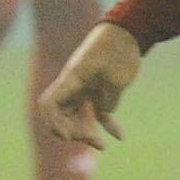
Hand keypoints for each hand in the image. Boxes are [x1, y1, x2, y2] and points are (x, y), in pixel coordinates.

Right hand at [38, 22, 146, 153]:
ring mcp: (86, 89)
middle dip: (71, 132)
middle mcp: (74, 86)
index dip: (54, 123)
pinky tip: (120, 136)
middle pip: (61, 115)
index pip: (50, 104)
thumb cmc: (118, 49)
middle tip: (92, 140)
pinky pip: (99, 114)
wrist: (128, 33)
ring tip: (102, 146)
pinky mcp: (101, 92)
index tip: (68, 137)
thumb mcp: (116, 76)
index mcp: (72, 79)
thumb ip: (108, 97)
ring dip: (85, 133)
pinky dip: (107, 126)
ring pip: (77, 117)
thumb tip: (105, 112)